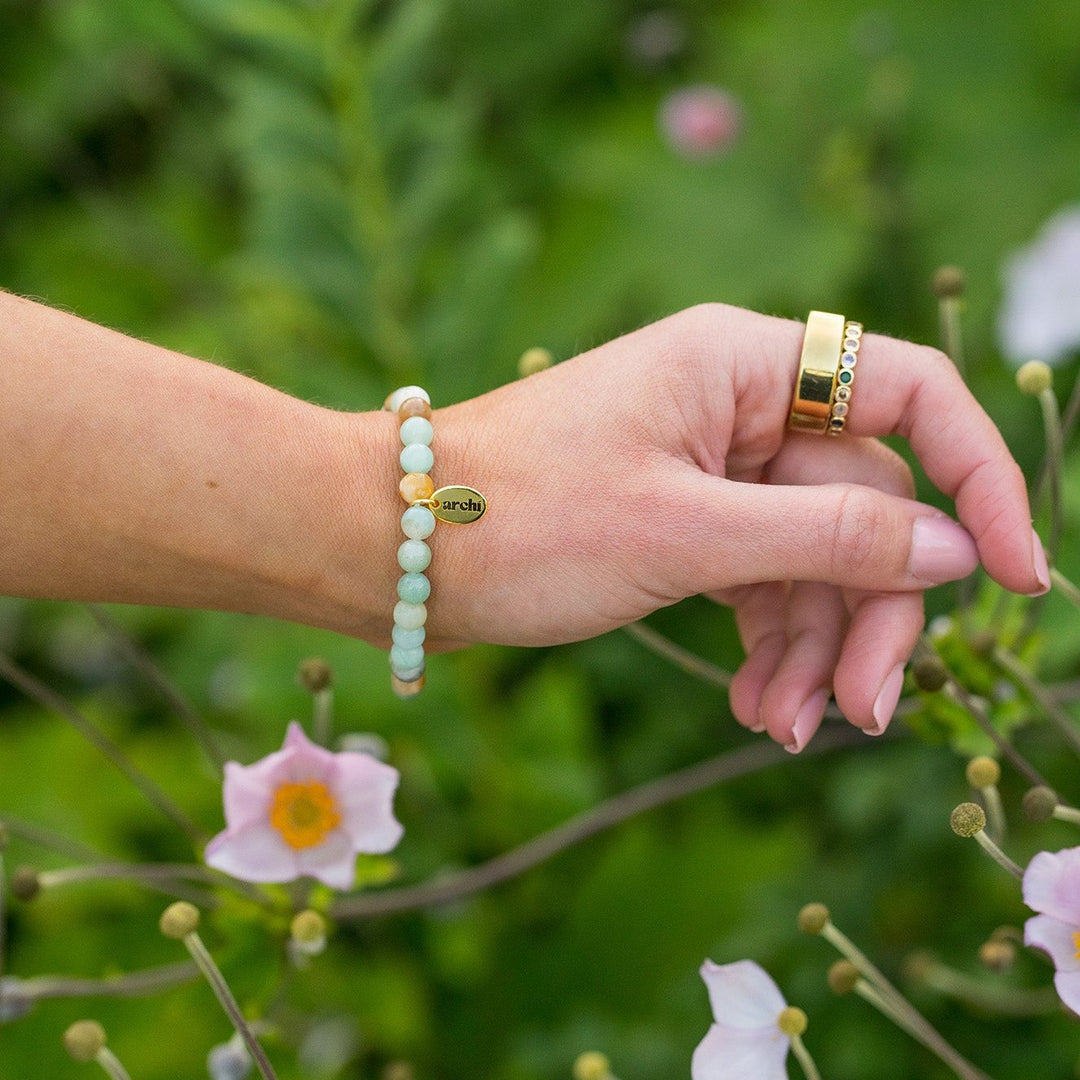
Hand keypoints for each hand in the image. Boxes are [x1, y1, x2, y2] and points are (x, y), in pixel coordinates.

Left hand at [430, 304, 1045, 748]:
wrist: (396, 547)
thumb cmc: (520, 516)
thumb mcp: (684, 533)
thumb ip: (826, 536)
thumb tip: (948, 549)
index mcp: (741, 365)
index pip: (907, 397)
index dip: (976, 480)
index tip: (1019, 577)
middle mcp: (734, 406)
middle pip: (860, 502)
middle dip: (869, 610)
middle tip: (865, 711)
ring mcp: (707, 468)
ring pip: (809, 555)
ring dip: (812, 646)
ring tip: (782, 727)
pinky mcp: (680, 521)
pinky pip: (757, 578)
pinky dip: (765, 642)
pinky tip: (754, 706)